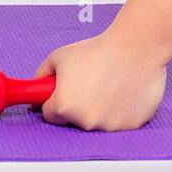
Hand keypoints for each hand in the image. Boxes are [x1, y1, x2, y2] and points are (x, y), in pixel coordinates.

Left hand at [32, 28, 166, 131]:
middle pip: (74, 120)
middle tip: (92, 82)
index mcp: (63, 106)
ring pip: (99, 122)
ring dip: (102, 108)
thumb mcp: (59, 57)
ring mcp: (110, 126)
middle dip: (79, 105)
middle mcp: (85, 121)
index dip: (56, 99)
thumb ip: (41, 76)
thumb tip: (34, 89)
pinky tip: (125, 90)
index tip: (67, 90)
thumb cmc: (101, 49)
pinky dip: (122, 110)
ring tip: (111, 83)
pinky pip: (121, 121)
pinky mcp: (131, 125)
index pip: (50, 113)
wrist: (138, 45)